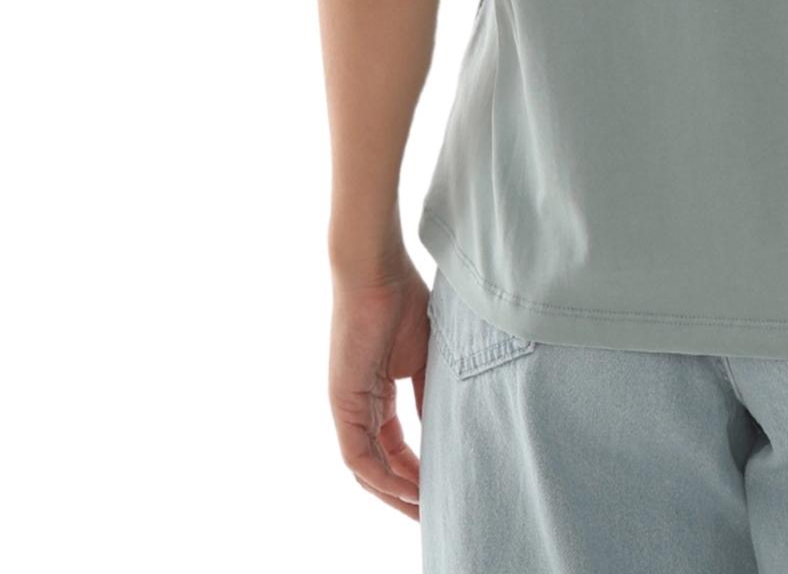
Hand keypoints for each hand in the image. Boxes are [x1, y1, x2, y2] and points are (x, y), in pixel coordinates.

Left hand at [329, 269, 431, 519]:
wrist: (378, 271)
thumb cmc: (403, 301)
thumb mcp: (426, 358)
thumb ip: (431, 396)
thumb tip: (446, 430)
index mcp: (376, 394)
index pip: (394, 447)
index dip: (416, 472)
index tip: (442, 489)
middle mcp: (358, 405)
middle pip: (378, 465)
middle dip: (404, 493)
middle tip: (433, 515)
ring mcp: (348, 406)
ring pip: (367, 468)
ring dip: (394, 493)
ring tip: (425, 510)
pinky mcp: (342, 403)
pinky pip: (358, 455)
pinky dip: (383, 476)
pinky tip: (407, 490)